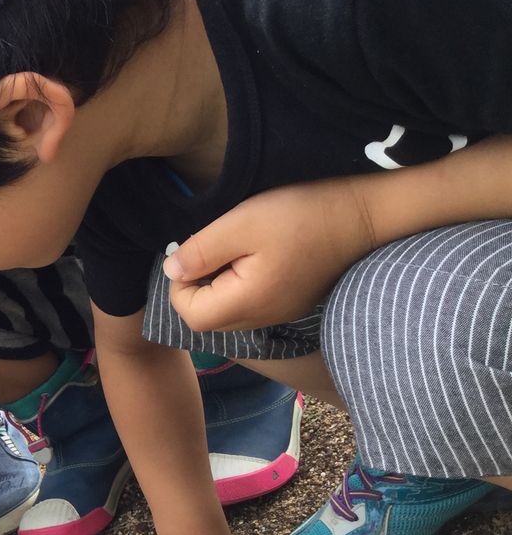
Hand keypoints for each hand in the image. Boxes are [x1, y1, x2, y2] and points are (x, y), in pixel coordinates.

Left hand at [163, 178, 376, 332]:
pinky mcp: (289, 304)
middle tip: (215, 249)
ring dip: (218, 286)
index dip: (180, 286)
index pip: (191, 315)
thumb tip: (171, 272)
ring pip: (228, 314)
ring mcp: (278, 314)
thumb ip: (200, 251)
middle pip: (207, 319)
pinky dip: (239, 286)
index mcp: (248, 303)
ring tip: (235, 250)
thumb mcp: (241, 223)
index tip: (195, 253)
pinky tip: (255, 256)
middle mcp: (262, 319)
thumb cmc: (302, 214)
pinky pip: (249, 306)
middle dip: (198, 287)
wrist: (363, 215)